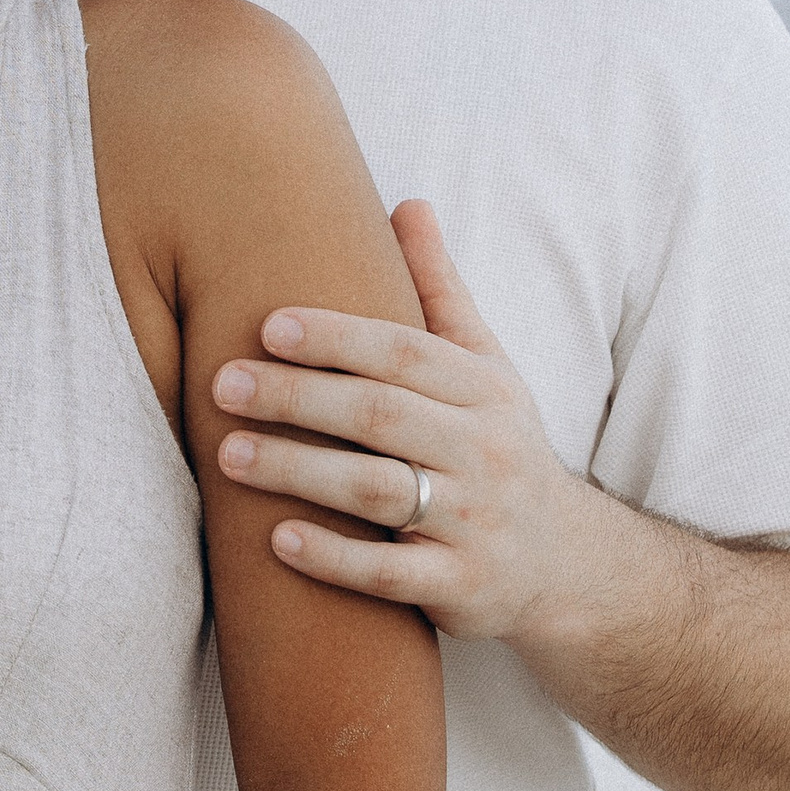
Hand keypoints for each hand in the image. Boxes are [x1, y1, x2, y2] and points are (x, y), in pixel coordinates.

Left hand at [210, 198, 608, 642]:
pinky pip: (390, 575)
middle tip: (220, 384)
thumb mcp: (486, 368)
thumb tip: (407, 202)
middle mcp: (485, 452)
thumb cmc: (501, 447)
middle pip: (382, 416)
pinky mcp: (462, 589)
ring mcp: (475, 523)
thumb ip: (440, 291)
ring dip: (299, 472)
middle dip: (298, 397)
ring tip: (227, 455)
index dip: (337, 337)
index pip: (405, 354)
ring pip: (378, 492)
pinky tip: (277, 539)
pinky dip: (334, 558)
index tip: (267, 326)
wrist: (569, 565)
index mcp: (484, 390)